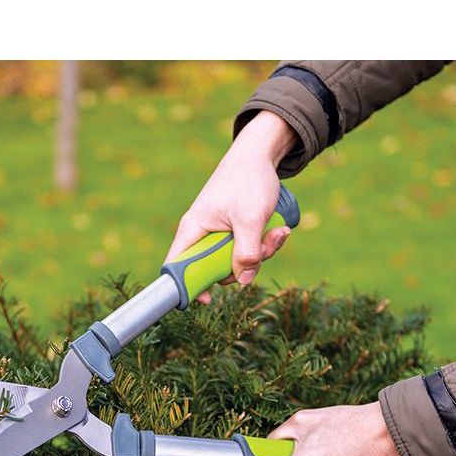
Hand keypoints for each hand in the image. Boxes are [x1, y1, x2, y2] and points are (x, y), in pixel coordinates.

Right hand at [165, 111, 296, 303]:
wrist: (260, 155)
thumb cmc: (248, 180)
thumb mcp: (250, 218)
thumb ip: (247, 251)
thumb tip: (244, 281)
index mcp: (193, 230)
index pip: (177, 266)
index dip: (187, 286)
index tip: (206, 300)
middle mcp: (202, 236)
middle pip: (215, 271)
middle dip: (243, 265)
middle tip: (264, 246)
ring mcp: (219, 236)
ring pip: (236, 262)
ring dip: (261, 253)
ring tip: (278, 231)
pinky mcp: (235, 234)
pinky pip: (248, 252)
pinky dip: (265, 245)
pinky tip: (278, 229)